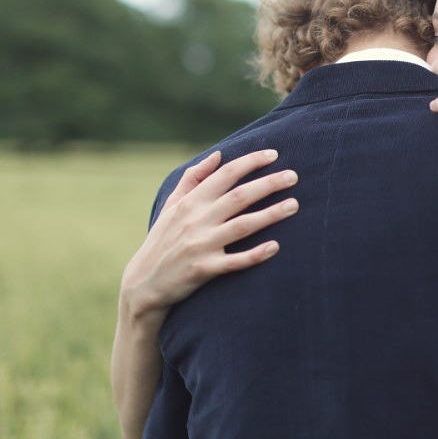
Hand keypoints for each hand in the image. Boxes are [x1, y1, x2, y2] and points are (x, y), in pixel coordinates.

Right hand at [119, 149, 299, 321]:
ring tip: (294, 205)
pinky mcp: (204, 270)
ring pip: (242, 226)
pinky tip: (275, 247)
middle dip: (269, 184)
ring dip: (270, 215)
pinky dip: (254, 254)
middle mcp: (196, 220)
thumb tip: (218, 155)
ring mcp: (201, 245)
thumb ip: (193, 178)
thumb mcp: (171, 206)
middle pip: (239, 197)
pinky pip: (234, 261)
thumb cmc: (162, 240)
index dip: (251, 162)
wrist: (143, 284)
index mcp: (191, 202)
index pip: (225, 174)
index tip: (274, 154)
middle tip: (294, 176)